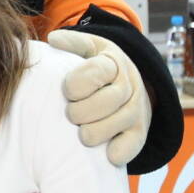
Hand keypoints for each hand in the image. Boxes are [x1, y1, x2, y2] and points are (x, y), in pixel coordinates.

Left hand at [48, 29, 149, 166]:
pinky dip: (118, 152)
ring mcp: (137, 110)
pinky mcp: (140, 132)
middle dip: (80, 111)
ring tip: (81, 133)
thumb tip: (53, 39)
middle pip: (107, 102)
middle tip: (70, 114)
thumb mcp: (87, 47)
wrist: (128, 82)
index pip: (97, 72)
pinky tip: (105, 153)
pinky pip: (132, 145)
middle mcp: (129, 86)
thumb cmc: (95, 65)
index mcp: (113, 62)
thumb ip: (71, 42)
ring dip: (92, 132)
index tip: (67, 91)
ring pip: (116, 124)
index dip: (76, 84)